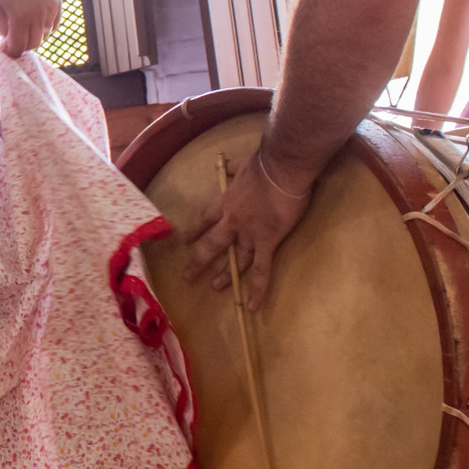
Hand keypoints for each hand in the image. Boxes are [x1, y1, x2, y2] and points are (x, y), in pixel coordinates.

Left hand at [0, 0, 61, 56]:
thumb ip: (2, 27)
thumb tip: (11, 42)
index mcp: (20, 16)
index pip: (19, 46)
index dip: (12, 52)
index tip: (7, 50)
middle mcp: (39, 15)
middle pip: (33, 44)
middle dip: (22, 45)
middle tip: (13, 39)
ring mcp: (51, 10)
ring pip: (44, 36)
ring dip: (33, 36)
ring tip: (22, 25)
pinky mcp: (58, 5)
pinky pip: (52, 27)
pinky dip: (43, 28)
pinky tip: (33, 19)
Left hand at [179, 148, 315, 310]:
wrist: (281, 168)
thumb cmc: (264, 164)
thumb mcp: (241, 163)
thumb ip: (233, 168)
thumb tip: (228, 164)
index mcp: (226, 201)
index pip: (205, 219)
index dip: (196, 230)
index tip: (187, 239)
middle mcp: (232, 221)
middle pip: (211, 244)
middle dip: (198, 261)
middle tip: (187, 276)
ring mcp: (249, 234)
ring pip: (234, 259)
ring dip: (225, 275)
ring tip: (215, 287)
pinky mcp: (267, 242)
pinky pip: (261, 269)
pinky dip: (257, 288)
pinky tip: (252, 305)